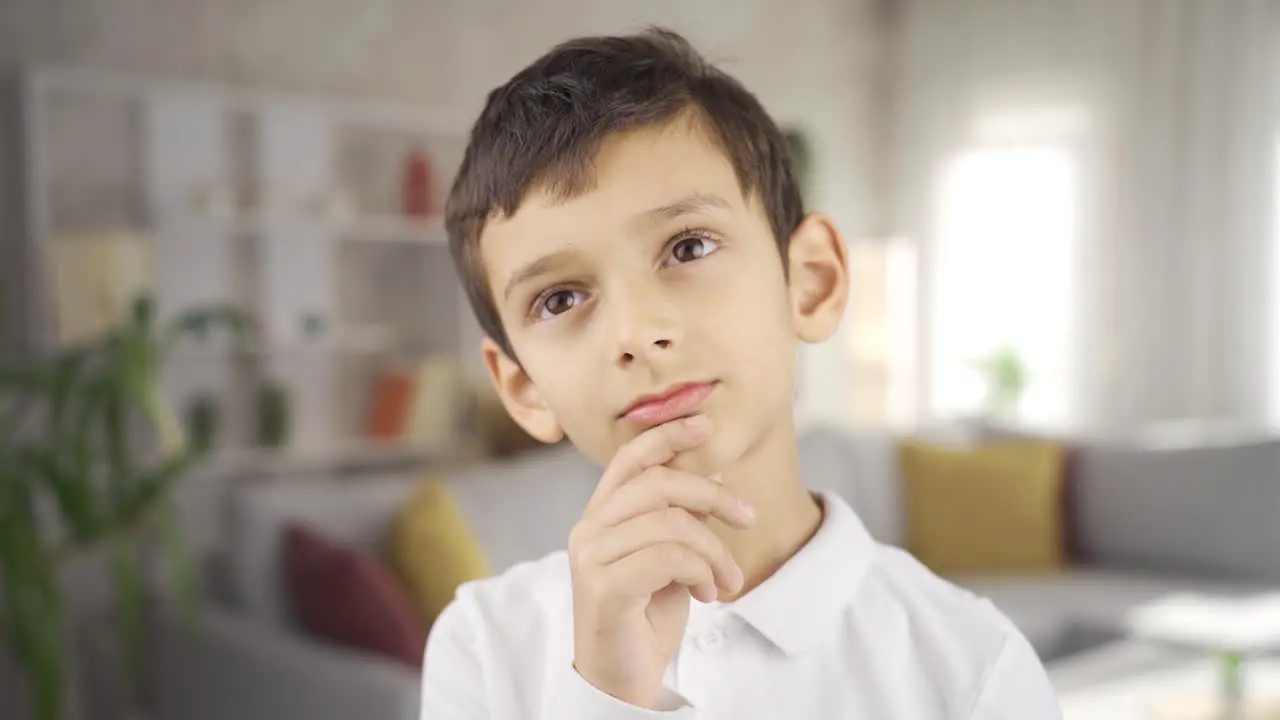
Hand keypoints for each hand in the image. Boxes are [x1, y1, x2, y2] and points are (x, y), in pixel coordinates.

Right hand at [567, 415, 756, 708]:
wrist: (622, 678)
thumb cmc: (646, 616)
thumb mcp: (670, 557)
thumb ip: (679, 518)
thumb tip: (714, 474)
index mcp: (601, 516)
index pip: (630, 457)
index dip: (667, 435)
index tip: (706, 424)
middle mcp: (588, 529)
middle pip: (659, 483)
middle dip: (713, 495)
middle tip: (749, 518)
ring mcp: (591, 557)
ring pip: (671, 522)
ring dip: (715, 550)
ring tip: (727, 578)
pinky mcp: (604, 587)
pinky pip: (668, 556)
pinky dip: (701, 571)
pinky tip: (708, 593)